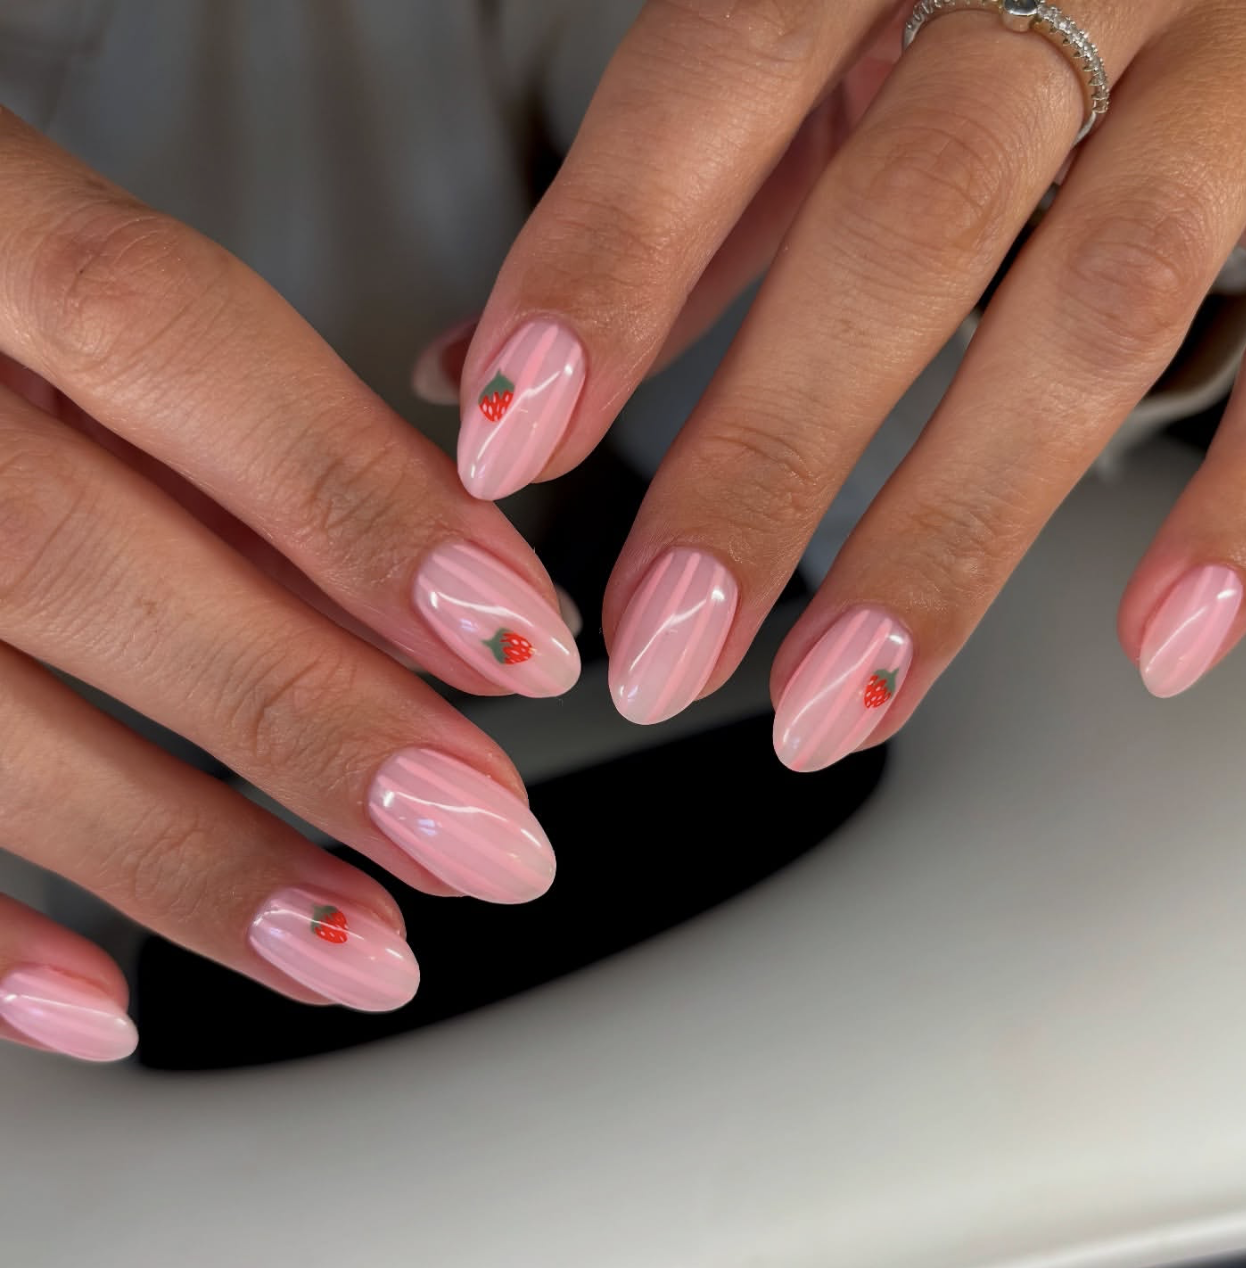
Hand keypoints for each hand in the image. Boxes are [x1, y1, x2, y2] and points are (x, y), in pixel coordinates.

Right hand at [0, 109, 578, 1061]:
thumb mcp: (62, 272)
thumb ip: (221, 408)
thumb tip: (438, 577)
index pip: (165, 336)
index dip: (355, 501)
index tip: (522, 635)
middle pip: (71, 551)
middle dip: (307, 714)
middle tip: (485, 836)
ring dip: (186, 858)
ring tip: (363, 950)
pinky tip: (110, 1006)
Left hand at [451, 0, 1245, 768]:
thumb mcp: (824, 48)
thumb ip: (680, 197)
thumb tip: (479, 360)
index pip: (715, 78)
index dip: (607, 264)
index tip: (509, 441)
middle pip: (902, 230)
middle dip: (766, 460)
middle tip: (667, 645)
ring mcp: (1237, 62)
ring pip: (1096, 304)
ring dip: (953, 536)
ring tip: (840, 702)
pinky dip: (1238, 509)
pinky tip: (1158, 641)